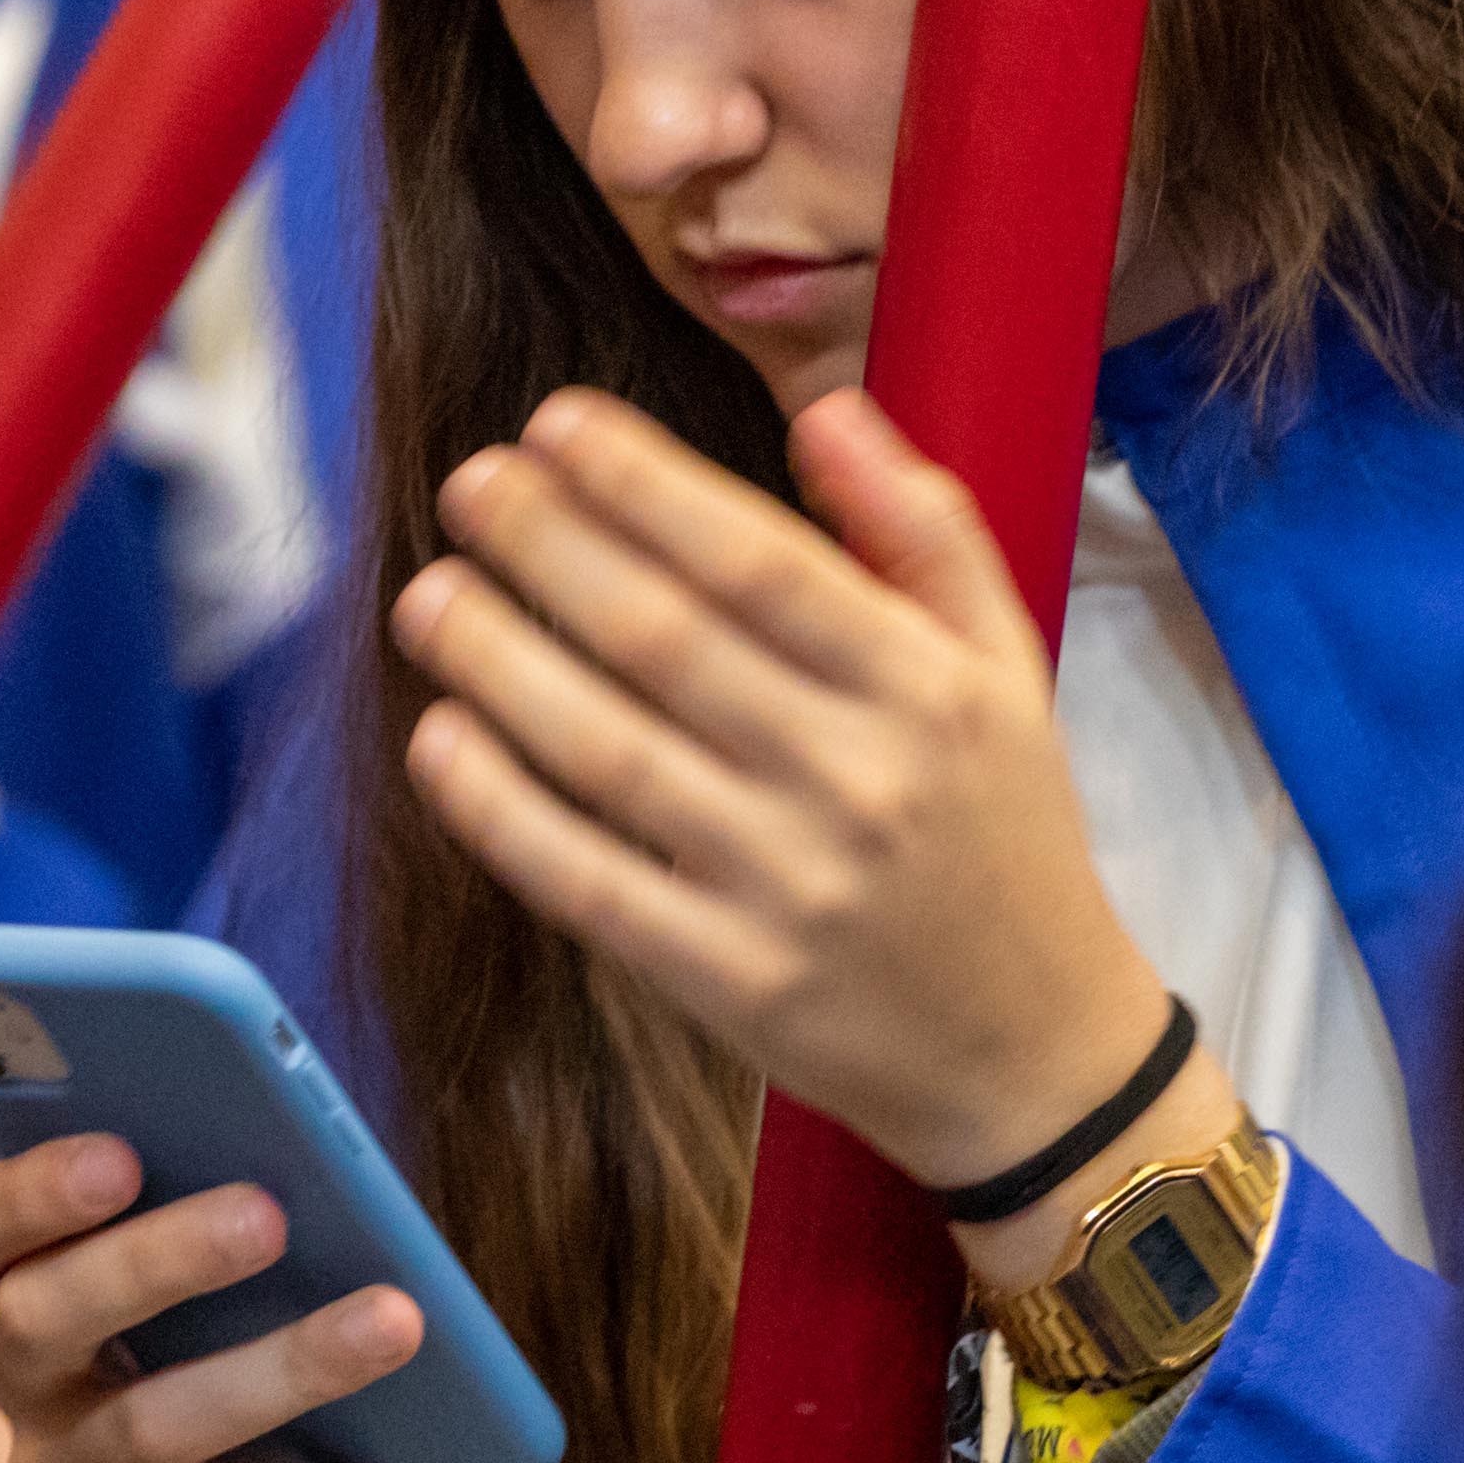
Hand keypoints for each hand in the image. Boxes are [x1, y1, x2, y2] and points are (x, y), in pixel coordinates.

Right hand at [0, 1128, 482, 1462]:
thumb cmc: (237, 1362)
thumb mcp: (231, 1293)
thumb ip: (248, 1228)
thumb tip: (355, 1187)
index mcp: (34, 1281)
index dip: (29, 1189)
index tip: (116, 1150)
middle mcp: (28, 1387)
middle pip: (43, 1314)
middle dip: (155, 1259)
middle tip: (266, 1215)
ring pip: (153, 1425)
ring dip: (283, 1368)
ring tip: (394, 1321)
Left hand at [390, 385, 1169, 1196]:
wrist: (1034, 1052)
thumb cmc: (1006, 835)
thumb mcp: (1005, 666)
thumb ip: (923, 530)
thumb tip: (822, 410)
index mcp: (928, 690)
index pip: (760, 562)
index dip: (643, 484)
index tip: (554, 424)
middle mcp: (858, 782)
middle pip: (666, 643)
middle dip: (549, 547)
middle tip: (468, 484)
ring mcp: (787, 889)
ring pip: (610, 755)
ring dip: (501, 663)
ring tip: (429, 595)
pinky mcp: (728, 982)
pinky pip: (590, 884)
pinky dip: (503, 812)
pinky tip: (440, 740)